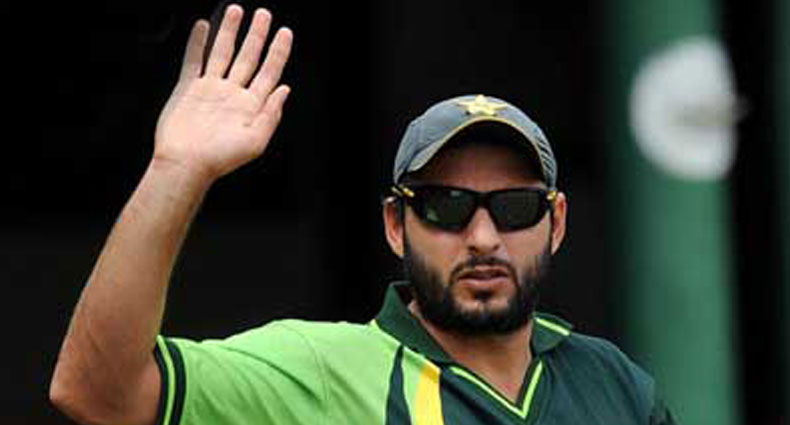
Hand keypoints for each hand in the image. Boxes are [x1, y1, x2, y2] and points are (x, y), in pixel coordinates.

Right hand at [153, 4, 292, 182]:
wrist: (186, 164)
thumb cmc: (220, 159)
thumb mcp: (256, 141)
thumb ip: (272, 114)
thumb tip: (285, 90)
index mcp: (251, 106)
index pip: (269, 72)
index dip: (278, 52)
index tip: (285, 33)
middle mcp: (232, 95)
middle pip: (248, 57)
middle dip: (256, 35)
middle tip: (264, 14)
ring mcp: (211, 90)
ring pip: (222, 53)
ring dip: (229, 32)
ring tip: (236, 11)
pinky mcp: (188, 90)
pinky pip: (194, 61)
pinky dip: (197, 44)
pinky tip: (203, 28)